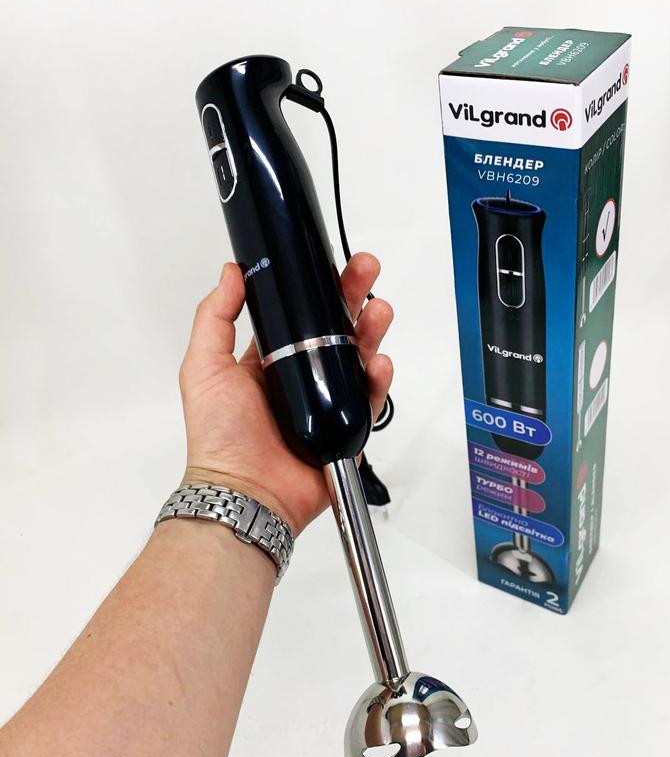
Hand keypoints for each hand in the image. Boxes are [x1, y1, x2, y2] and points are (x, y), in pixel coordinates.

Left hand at [178, 253, 393, 534]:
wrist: (245, 492)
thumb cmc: (219, 437)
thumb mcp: (204, 367)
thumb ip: (215, 317)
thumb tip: (232, 272)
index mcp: (269, 360)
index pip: (298, 316)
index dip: (315, 289)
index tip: (327, 263)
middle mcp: (301, 376)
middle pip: (335, 328)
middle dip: (352, 297)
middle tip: (365, 271)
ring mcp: (326, 400)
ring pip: (358, 357)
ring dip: (372, 330)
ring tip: (378, 311)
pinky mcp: (346, 426)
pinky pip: (369, 397)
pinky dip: (378, 378)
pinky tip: (378, 362)